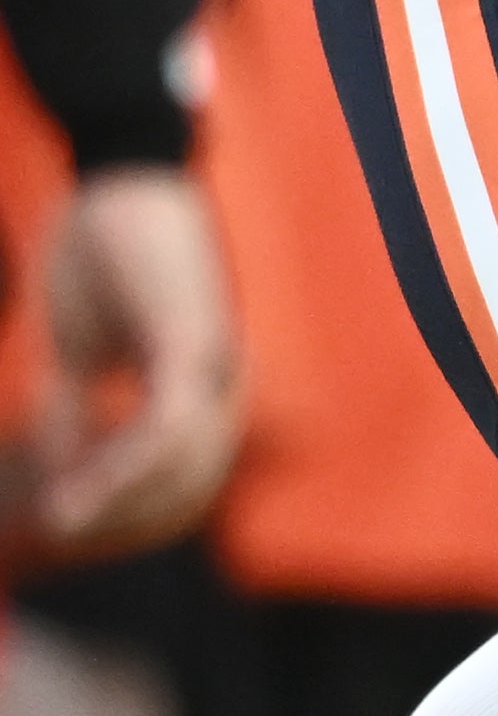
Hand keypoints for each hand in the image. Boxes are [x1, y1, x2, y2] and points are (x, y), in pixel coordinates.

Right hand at [22, 166, 242, 562]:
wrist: (117, 179)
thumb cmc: (102, 254)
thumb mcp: (77, 351)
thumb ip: (74, 411)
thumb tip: (58, 470)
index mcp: (200, 386)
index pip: (181, 477)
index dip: (127, 513)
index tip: (69, 530)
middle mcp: (221, 384)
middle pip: (189, 486)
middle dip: (124, 521)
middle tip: (64, 536)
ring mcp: (212, 365)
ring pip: (180, 467)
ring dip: (117, 502)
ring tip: (63, 521)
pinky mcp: (189, 343)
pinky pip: (165, 426)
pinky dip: (123, 465)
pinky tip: (81, 488)